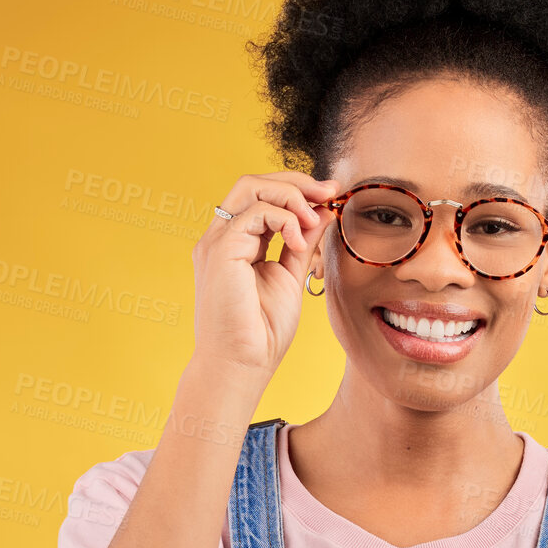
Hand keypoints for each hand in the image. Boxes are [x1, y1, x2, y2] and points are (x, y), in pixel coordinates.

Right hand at [191, 171, 339, 376]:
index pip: (260, 196)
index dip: (296, 189)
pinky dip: (285, 219)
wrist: (242, 366)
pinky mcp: (220, 251)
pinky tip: (300, 243)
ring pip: (250, 188)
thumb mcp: (291, 276)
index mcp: (235, 243)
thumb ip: (303, 242)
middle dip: (296, 182)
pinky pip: (254, 213)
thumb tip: (324, 211)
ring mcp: (216, 243)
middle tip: (330, 192)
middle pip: (253, 182)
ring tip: (315, 220)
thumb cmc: (262, 332)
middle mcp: (221, 238)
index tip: (330, 195)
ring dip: (292, 196)